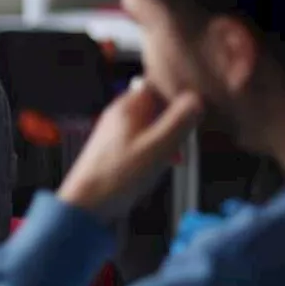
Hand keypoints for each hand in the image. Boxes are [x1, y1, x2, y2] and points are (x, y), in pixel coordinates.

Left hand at [58, 77, 203, 220]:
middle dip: (174, 120)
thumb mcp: (159, 146)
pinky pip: (143, 140)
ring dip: (166, 137)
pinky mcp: (116, 147)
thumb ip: (179, 120)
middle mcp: (119, 113)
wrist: (88, 203)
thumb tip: (196, 99)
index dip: (178, 93)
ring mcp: (116, 130)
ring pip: (151, 124)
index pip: (158, 83)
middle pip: (157, 104)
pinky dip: (155, 149)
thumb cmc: (117, 176)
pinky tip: (158, 165)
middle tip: (183, 139)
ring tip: (171, 156)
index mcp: (128, 106)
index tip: (194, 108)